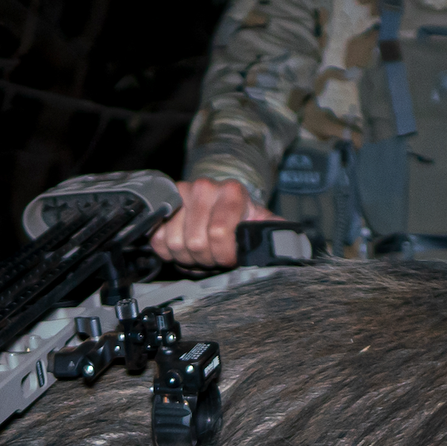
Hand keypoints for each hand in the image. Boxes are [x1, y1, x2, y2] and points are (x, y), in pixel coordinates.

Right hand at [151, 178, 278, 268]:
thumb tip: (289, 246)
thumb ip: (277, 234)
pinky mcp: (161, 205)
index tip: (232, 257)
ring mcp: (179, 193)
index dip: (225, 255)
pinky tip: (185, 248)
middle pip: (195, 242)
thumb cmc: (243, 220)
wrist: (222, 205)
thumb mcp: (264, 225)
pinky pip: (157, 240)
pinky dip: (170, 253)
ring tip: (202, 252)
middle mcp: (204, 187)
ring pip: (175, 243)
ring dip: (189, 258)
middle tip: (215, 256)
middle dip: (207, 259)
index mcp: (232, 191)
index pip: (219, 234)